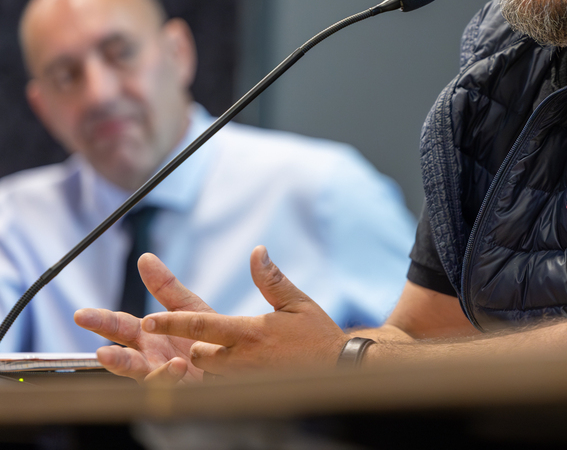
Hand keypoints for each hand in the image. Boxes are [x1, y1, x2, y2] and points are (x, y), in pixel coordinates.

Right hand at [74, 252, 210, 383]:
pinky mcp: (183, 388)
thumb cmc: (203, 335)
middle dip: (112, 358)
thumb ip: (165, 286)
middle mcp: (150, 358)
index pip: (118, 326)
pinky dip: (171, 376)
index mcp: (147, 336)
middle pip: (125, 358)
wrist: (233, 358)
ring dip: (143, 373)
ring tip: (142, 367)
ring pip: (145, 376)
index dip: (100, 320)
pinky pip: (173, 385)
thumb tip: (145, 258)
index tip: (81, 315)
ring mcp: (164, 375)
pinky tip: (177, 364)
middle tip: (102, 353)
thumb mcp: (186, 306)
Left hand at [140, 245, 346, 375]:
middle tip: (223, 339)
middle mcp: (241, 359)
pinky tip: (253, 373)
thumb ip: (271, 279)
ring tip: (244, 357)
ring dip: (216, 364)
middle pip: (198, 353)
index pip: (200, 325)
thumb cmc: (318, 335)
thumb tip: (257, 251)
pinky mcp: (251, 394)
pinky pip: (226, 387)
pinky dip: (230, 380)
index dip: (171, 322)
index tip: (148, 320)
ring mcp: (244, 380)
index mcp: (249, 332)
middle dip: (201, 345)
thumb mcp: (297, 302)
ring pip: (209, 372)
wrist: (339, 370)